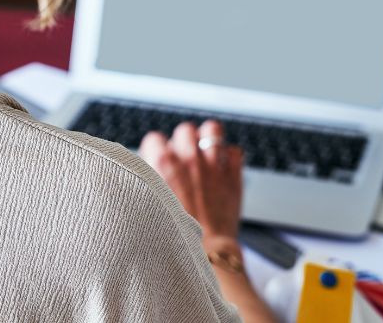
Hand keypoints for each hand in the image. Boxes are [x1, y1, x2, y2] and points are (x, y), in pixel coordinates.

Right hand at [139, 120, 243, 240]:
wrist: (204, 252)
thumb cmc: (174, 231)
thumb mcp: (149, 200)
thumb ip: (149, 179)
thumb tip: (148, 168)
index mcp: (163, 163)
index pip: (155, 138)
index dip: (156, 150)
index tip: (158, 159)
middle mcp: (188, 158)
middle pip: (184, 129)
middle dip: (182, 141)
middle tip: (183, 156)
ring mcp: (213, 165)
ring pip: (212, 130)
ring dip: (207, 139)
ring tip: (205, 150)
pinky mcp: (233, 176)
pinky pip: (234, 151)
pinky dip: (229, 157)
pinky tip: (223, 166)